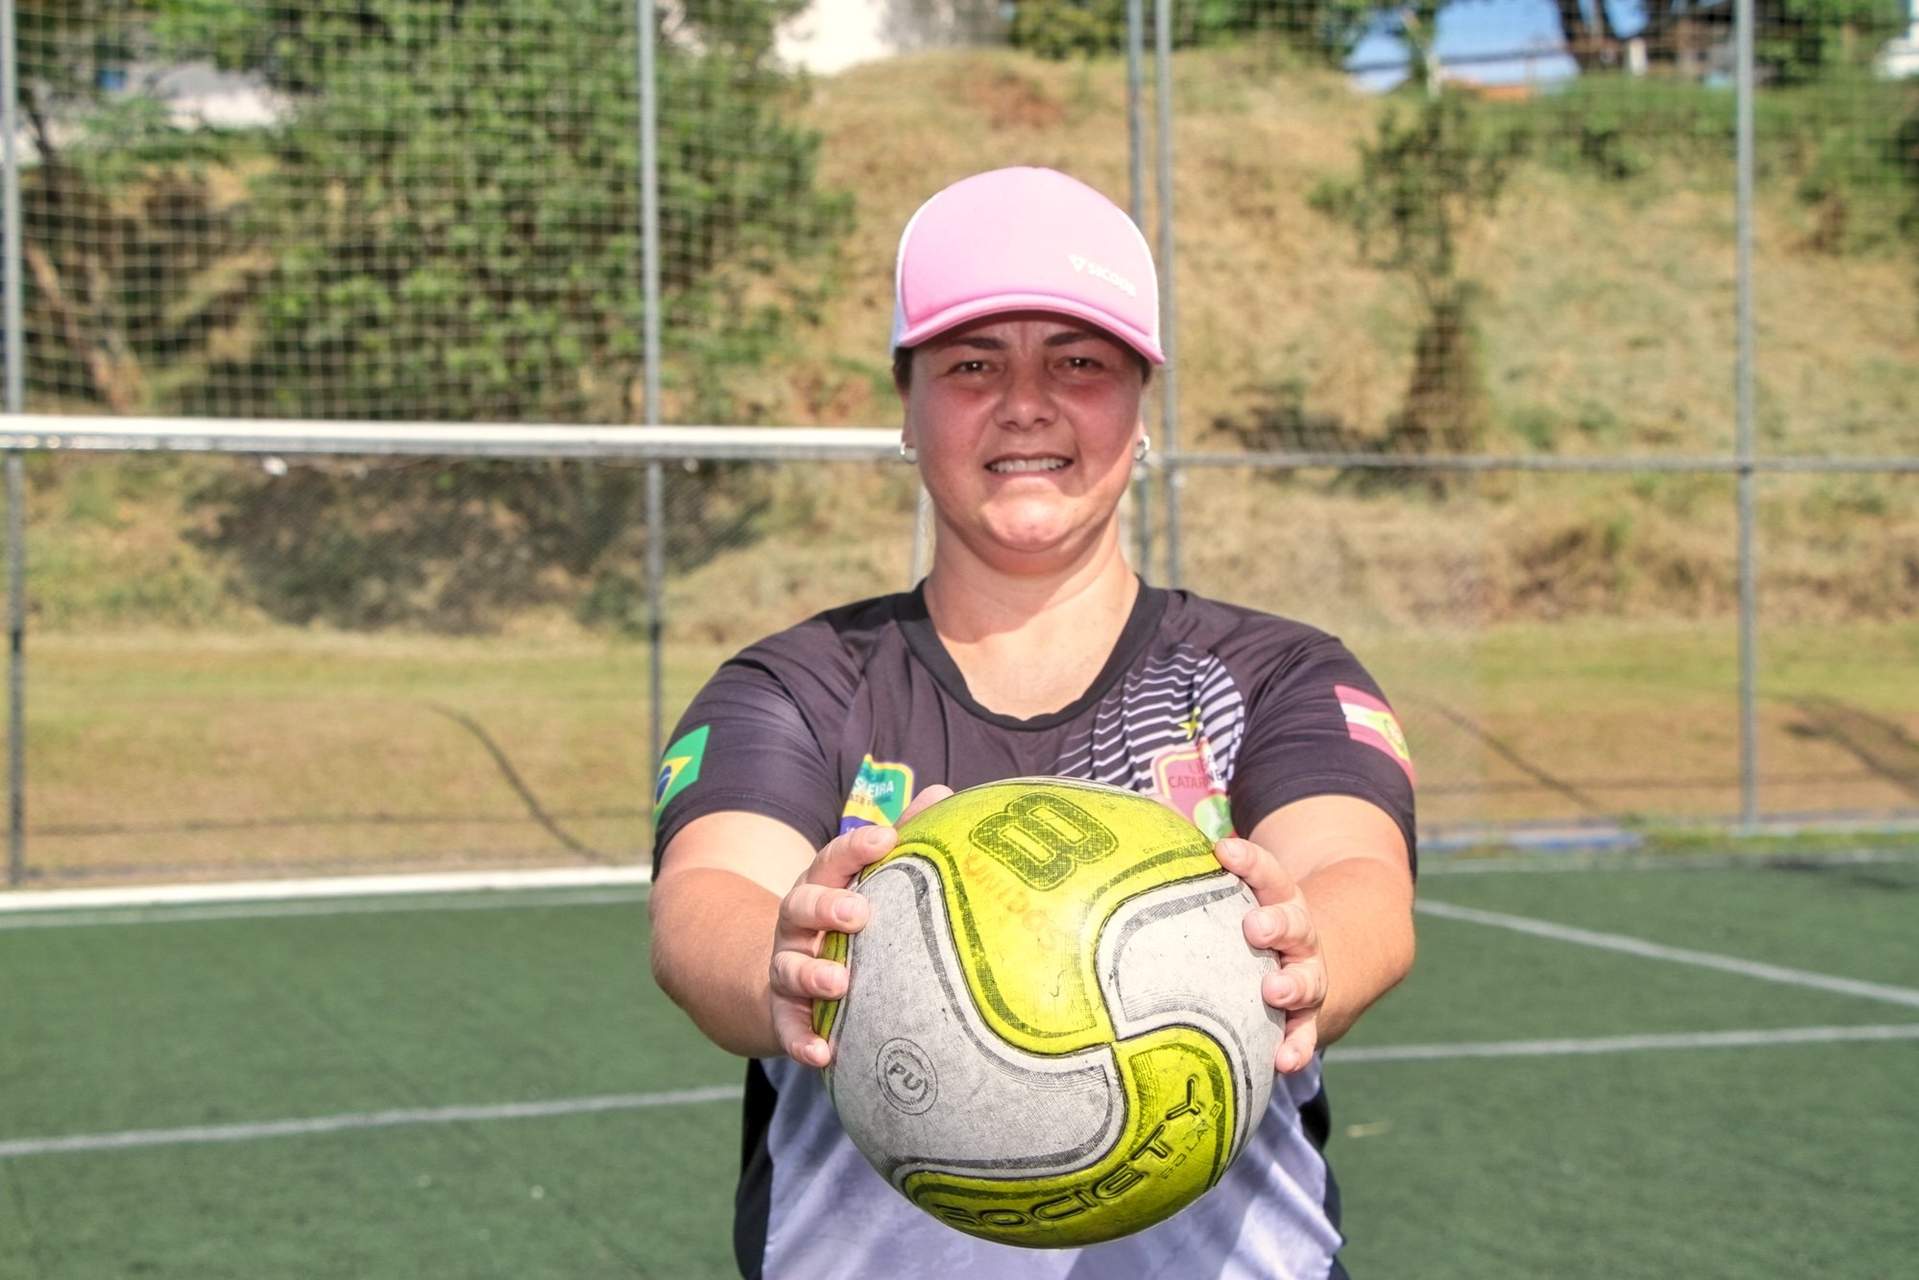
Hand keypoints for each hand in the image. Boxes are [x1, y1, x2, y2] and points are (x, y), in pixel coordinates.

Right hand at [767, 785, 953, 1067]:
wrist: (782, 980)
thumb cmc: (844, 920)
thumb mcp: (865, 880)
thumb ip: (903, 840)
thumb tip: (944, 793)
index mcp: (823, 886)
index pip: (834, 858)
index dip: (856, 847)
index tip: (886, 838)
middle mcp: (798, 924)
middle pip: (801, 905)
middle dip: (827, 907)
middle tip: (859, 912)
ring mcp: (786, 967)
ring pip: (789, 966)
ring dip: (812, 974)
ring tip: (840, 982)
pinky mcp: (783, 1013)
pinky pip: (788, 1027)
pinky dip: (802, 1040)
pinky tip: (824, 1055)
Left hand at [1214, 835, 1325, 1075]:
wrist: (1301, 966)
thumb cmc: (1242, 926)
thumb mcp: (1229, 896)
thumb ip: (1192, 869)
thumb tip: (1142, 817)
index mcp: (1275, 899)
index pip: (1266, 872)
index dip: (1248, 859)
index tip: (1224, 850)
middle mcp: (1296, 936)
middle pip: (1293, 922)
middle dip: (1276, 922)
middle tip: (1255, 926)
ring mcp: (1305, 977)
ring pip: (1306, 978)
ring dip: (1292, 984)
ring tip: (1274, 991)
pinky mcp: (1306, 1019)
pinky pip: (1305, 1035)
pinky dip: (1297, 1047)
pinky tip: (1283, 1061)